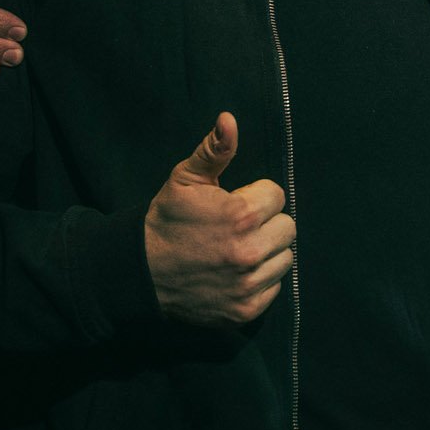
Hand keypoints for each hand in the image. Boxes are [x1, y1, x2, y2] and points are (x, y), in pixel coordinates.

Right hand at [144, 113, 294, 327]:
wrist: (141, 271)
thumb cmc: (167, 220)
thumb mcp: (185, 178)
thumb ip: (214, 150)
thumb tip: (229, 120)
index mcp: (240, 215)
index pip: (278, 196)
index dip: (257, 196)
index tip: (237, 203)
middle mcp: (249, 251)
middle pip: (288, 227)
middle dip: (267, 223)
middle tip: (240, 227)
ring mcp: (248, 283)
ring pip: (285, 258)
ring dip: (267, 251)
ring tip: (238, 248)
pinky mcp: (246, 309)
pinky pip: (275, 286)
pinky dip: (261, 279)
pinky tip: (236, 271)